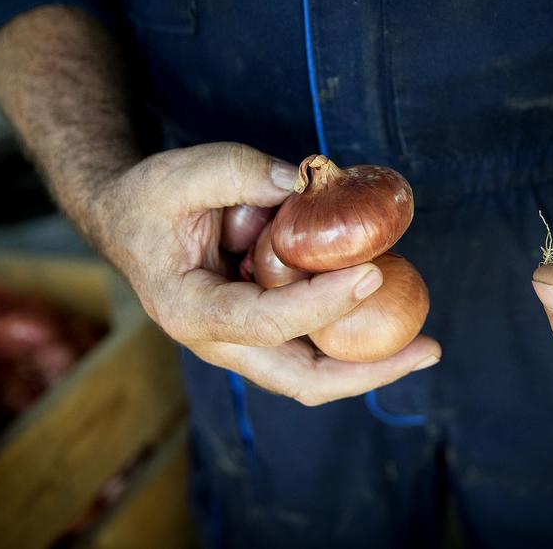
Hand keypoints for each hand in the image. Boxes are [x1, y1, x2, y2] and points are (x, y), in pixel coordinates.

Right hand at [96, 142, 441, 404]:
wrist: (126, 219)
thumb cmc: (150, 199)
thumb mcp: (184, 172)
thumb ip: (242, 173)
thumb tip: (305, 186)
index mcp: (190, 310)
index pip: (265, 323)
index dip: (321, 305)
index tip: (372, 275)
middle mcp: (218, 340)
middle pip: (300, 380)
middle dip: (367, 373)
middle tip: (426, 351)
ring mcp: (242, 340)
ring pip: (312, 372)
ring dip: (369, 363)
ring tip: (424, 344)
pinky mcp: (262, 327)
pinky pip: (312, 343)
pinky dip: (351, 333)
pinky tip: (389, 309)